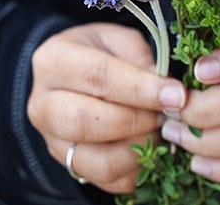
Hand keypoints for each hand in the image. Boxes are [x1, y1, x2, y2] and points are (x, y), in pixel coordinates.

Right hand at [28, 23, 187, 192]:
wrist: (73, 76)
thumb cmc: (100, 52)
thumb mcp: (118, 39)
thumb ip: (140, 58)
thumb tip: (166, 90)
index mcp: (53, 61)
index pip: (98, 76)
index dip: (141, 88)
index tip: (176, 95)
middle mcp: (43, 104)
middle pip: (87, 123)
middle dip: (137, 120)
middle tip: (166, 113)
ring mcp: (53, 140)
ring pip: (98, 161)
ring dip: (140, 150)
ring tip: (158, 129)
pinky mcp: (68, 165)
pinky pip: (108, 181)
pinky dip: (137, 169)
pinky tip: (149, 147)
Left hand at [161, 8, 219, 184]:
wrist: (169, 84)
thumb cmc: (167, 53)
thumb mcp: (168, 37)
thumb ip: (172, 45)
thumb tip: (156, 72)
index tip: (198, 71)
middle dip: (210, 107)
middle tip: (172, 110)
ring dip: (208, 139)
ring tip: (170, 132)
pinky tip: (193, 163)